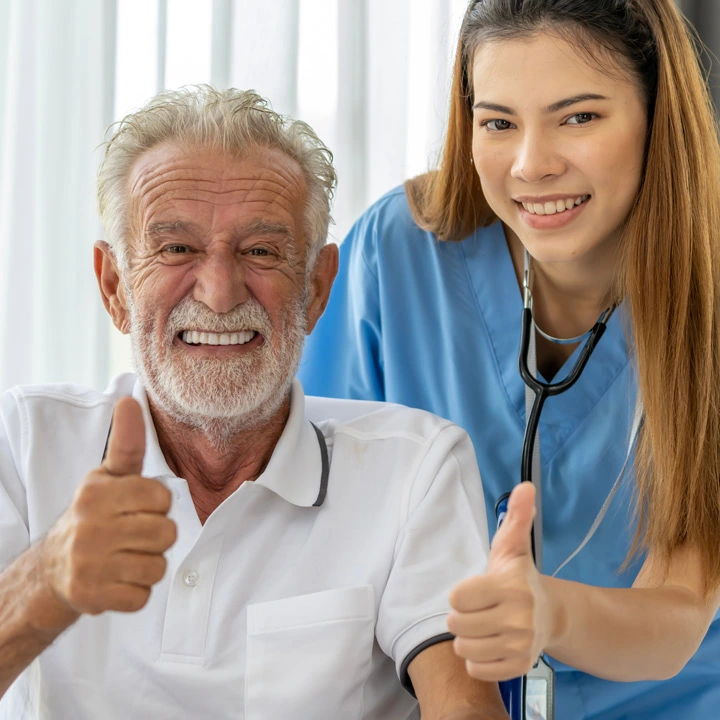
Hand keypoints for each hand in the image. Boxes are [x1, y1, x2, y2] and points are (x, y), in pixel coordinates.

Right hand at [39, 397, 176, 616]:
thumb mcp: (108, 476)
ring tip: (126, 556)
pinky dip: (135, 592)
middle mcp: (89, 526)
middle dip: (157, 536)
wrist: (54, 569)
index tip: (138, 507)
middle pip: (166, 533)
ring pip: (157, 567)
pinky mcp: (92, 597)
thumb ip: (127, 442)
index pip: (162, 497)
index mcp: (97, 492)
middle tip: (133, 535)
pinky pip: (142, 596)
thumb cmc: (95, 514)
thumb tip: (129, 399)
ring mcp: (89, 564)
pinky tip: (117, 579)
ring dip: (148, 565)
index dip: (157, 504)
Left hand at [447, 482, 548, 681]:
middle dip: (462, 617)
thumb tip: (524, 486)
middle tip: (478, 609)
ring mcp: (520, 646)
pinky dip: (477, 659)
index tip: (475, 590)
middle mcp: (518, 620)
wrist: (550, 615)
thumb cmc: (519, 577)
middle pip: (457, 625)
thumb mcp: (512, 546)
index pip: (457, 599)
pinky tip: (490, 644)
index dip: (461, 594)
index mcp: (511, 588)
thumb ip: (516, 517)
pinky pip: (477, 669)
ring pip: (464, 649)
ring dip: (467, 639)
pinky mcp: (519, 668)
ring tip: (483, 627)